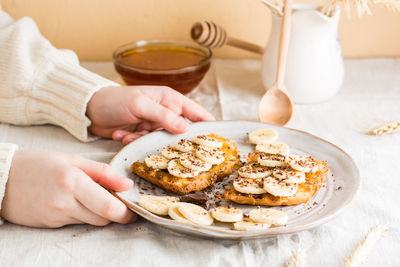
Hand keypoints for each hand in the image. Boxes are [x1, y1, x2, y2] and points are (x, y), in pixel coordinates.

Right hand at [1, 150, 135, 227]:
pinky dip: (82, 214)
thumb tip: (127, 184)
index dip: (125, 212)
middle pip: (103, 219)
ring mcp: (56, 216)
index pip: (108, 207)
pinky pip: (76, 222)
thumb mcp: (72, 160)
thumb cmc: (39, 164)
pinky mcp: (50, 225)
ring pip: (91, 222)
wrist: (2, 178)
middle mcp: (65, 202)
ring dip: (99, 213)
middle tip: (117, 202)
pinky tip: (75, 201)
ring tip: (93, 197)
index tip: (133, 210)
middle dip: (115, 214)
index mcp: (73, 181)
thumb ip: (103, 172)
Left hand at [86, 86, 214, 144]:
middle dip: (169, 141)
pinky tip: (120, 135)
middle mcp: (166, 113)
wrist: (90, 109)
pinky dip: (132, 142)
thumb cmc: (116, 100)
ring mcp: (154, 125)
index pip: (197, 113)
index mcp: (171, 100)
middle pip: (180, 132)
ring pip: (161, 142)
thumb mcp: (140, 105)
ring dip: (143, 141)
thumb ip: (163, 116)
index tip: (216, 143)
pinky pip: (145, 145)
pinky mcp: (142, 135)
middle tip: (159, 145)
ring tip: (128, 134)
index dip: (209, 127)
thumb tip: (186, 129)